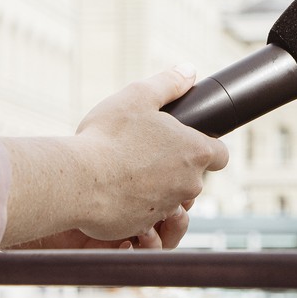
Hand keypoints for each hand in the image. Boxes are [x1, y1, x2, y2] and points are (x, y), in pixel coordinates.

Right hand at [0, 65, 227, 247]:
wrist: (76, 181)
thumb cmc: (107, 137)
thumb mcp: (137, 96)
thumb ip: (168, 83)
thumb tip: (188, 71)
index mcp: (195, 152)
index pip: (220, 154)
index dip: (206, 145)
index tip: (185, 140)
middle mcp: (189, 184)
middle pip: (193, 176)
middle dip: (176, 166)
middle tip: (145, 151)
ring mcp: (167, 208)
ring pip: (170, 196)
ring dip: (156, 186)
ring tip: (126, 170)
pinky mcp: (143, 226)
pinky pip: (146, 214)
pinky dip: (135, 204)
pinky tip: (114, 189)